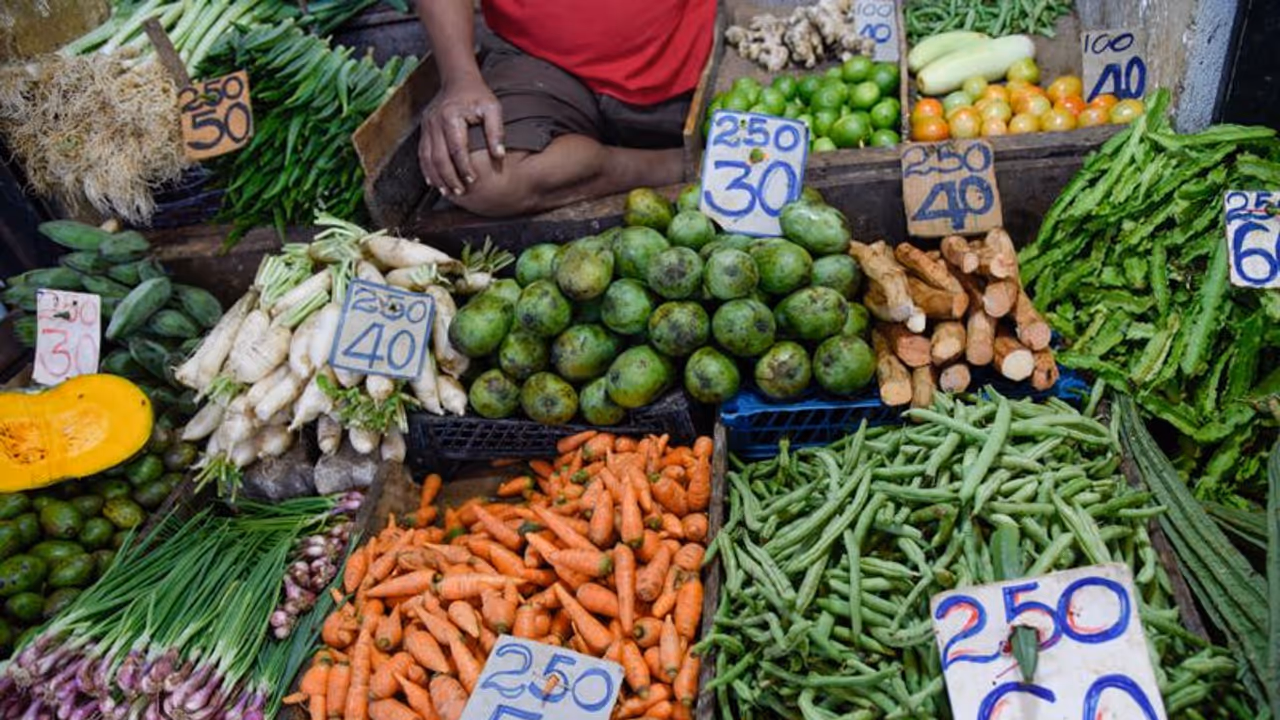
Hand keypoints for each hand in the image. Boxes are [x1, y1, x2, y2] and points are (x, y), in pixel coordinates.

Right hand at [419, 77, 504, 195]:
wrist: (457, 80)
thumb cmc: (478, 95)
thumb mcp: (492, 108)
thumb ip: (496, 131)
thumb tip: (499, 156)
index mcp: (451, 116)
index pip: (457, 148)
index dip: (464, 166)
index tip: (473, 180)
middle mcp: (435, 121)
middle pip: (439, 156)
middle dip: (449, 177)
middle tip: (460, 192)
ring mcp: (426, 126)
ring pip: (427, 157)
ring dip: (436, 177)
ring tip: (447, 191)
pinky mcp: (423, 129)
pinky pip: (422, 153)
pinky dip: (427, 169)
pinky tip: (434, 182)